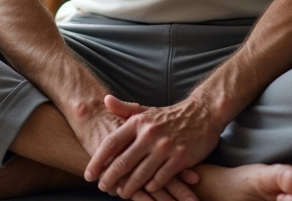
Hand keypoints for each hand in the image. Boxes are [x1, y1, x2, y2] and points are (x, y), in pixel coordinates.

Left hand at [86, 94, 220, 199]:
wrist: (202, 113)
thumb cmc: (169, 116)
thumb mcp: (145, 110)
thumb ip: (124, 108)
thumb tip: (105, 100)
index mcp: (138, 122)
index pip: (111, 143)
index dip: (97, 161)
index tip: (89, 175)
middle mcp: (150, 134)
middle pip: (123, 162)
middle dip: (110, 179)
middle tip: (103, 188)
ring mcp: (165, 147)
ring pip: (140, 174)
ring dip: (129, 188)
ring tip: (121, 194)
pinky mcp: (180, 158)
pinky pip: (161, 178)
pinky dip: (152, 186)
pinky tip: (147, 190)